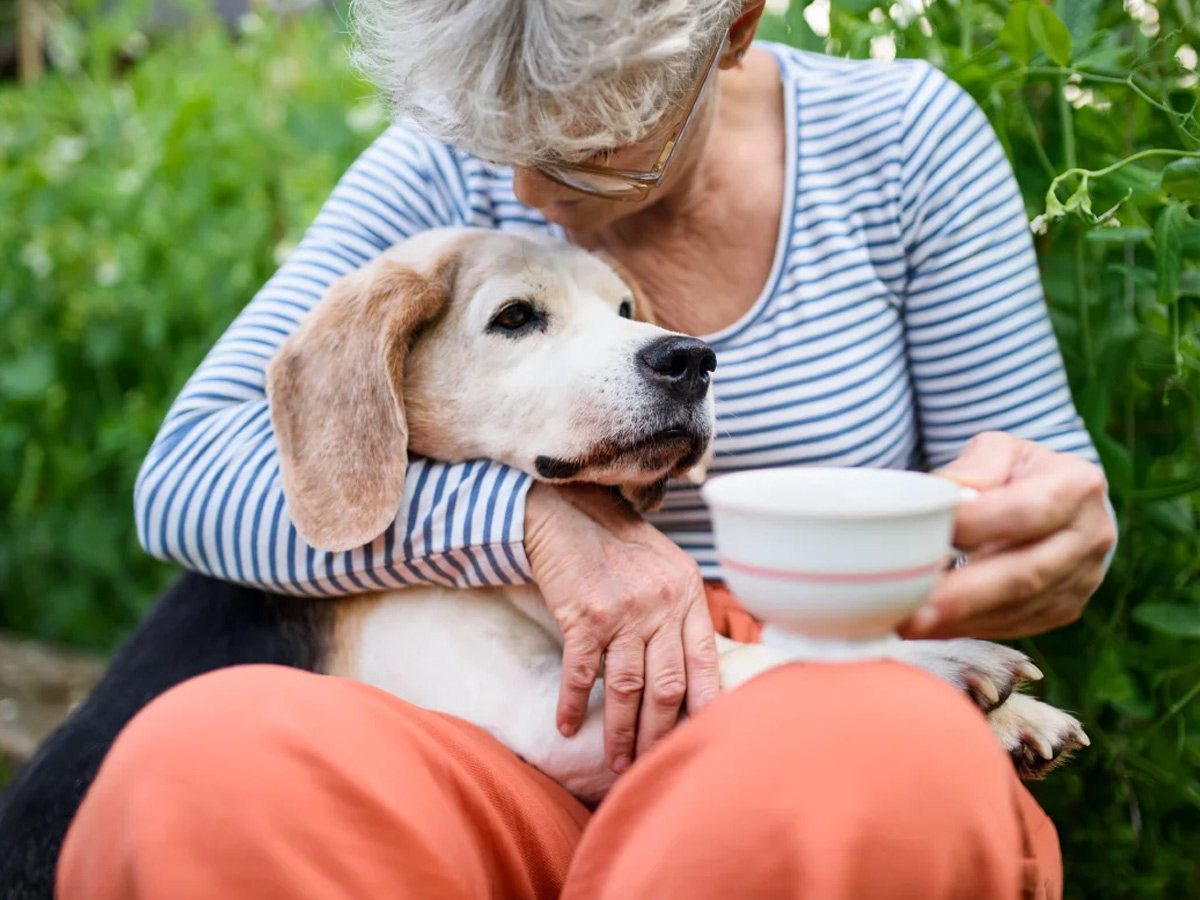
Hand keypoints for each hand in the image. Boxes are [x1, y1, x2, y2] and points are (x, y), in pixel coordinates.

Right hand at [525, 482, 718, 772]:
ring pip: (627, 688)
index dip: (705, 706)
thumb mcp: (667, 568)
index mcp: (688, 594)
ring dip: (621, 731)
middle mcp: (661, 604)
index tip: (702, 740)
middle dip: (659, 733)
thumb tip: (696, 668)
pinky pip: (580, 673)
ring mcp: (623, 611)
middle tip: (652, 764)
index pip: (705, 662)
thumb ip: (683, 612)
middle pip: (667, 685)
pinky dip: (573, 704)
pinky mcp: (583, 616)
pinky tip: (568, 726)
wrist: (567, 511)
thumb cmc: (618, 544)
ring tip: (617, 761)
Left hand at [899, 432, 1115, 639]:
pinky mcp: (1064, 609)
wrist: (1060, 503)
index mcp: (1076, 486)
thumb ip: (975, 467)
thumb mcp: (1000, 451)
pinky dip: (967, 628)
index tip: (930, 532)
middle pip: (1025, 573)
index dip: (978, 524)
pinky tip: (930, 628)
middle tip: (912, 609)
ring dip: (959, 620)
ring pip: (1018, 608)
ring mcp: (1082, 579)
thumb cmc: (1019, 472)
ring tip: (909, 623)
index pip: (1027, 511)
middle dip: (964, 595)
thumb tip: (948, 493)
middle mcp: (1089, 536)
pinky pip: (1014, 625)